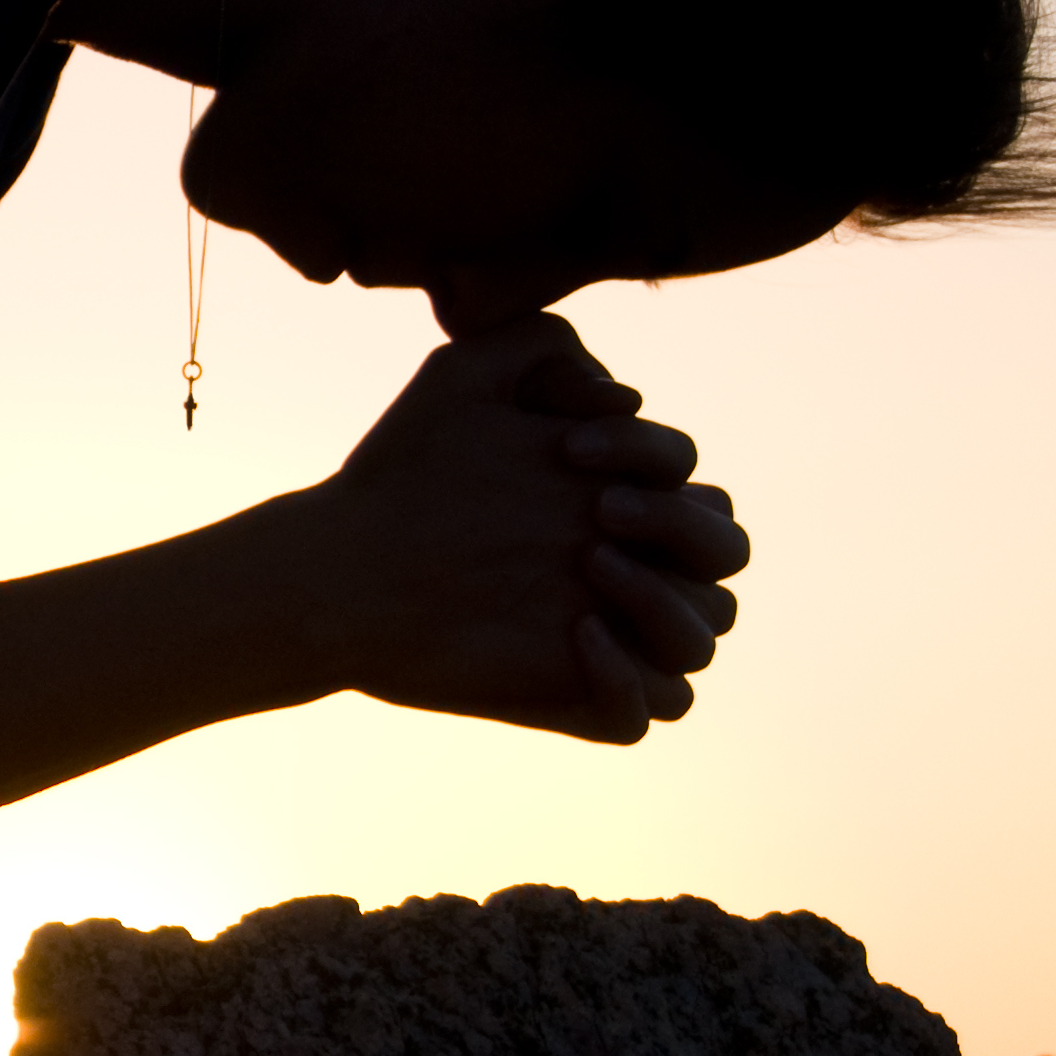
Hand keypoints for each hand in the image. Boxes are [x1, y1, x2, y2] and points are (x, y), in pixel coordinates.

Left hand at [276, 312, 752, 743]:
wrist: (330, 562)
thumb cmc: (400, 469)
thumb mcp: (463, 376)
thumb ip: (547, 345)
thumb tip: (625, 398)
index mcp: (620, 499)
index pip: (701, 486)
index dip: (654, 458)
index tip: (566, 446)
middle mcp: (625, 569)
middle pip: (726, 557)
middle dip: (681, 528)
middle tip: (599, 511)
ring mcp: (605, 637)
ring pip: (702, 637)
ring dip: (667, 603)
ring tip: (590, 571)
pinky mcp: (569, 697)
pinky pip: (652, 710)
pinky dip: (633, 679)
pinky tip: (577, 635)